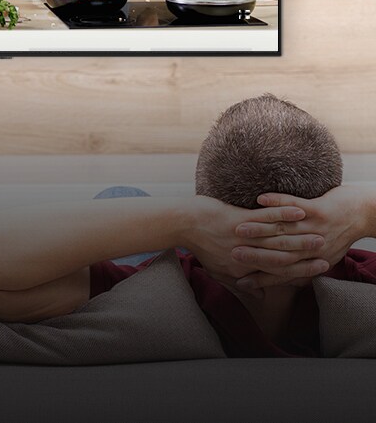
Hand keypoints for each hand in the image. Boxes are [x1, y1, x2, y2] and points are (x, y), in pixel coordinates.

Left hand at [184, 196, 328, 294]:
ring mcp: (244, 237)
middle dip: (307, 253)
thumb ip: (239, 284)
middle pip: (284, 256)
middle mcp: (247, 255)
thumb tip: (257, 297)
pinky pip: (265, 216)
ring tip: (319, 232)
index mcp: (244, 269)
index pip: (280, 272)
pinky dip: (283, 213)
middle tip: (325, 249)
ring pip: (278, 237)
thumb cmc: (200, 246)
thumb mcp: (219, 271)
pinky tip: (298, 211)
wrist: (182, 224)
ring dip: (301, 235)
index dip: (302, 270)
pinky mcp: (240, 219)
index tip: (320, 266)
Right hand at [231, 186, 370, 289]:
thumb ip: (302, 271)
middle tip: (232, 254)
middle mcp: (314, 247)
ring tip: (238, 228)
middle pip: (277, 253)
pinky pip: (294, 204)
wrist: (364, 214)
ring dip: (259, 228)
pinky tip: (260, 198)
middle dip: (253, 254)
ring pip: (282, 229)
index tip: (240, 278)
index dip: (260, 276)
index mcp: (312, 261)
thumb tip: (286, 284)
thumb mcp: (324, 256)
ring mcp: (316, 227)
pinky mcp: (319, 210)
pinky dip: (277, 202)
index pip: (282, 272)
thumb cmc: (340, 235)